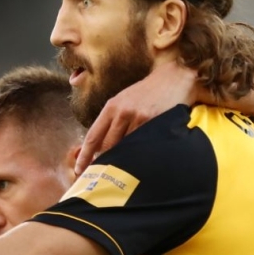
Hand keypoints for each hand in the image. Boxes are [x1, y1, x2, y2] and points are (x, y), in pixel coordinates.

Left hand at [74, 60, 198, 174]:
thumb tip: (101, 146)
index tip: (79, 169)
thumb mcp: (125, 101)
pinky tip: (141, 159)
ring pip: (125, 147)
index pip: (93, 136)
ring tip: (124, 171)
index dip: (85, 156)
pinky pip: (142, 144)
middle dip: (104, 161)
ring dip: (123, 160)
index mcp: (111, 107)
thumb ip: (113, 121)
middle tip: (103, 176)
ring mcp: (138, 117)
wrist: (174, 78)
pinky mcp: (153, 122)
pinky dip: (139, 153)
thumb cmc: (148, 92)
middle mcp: (122, 112)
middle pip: (107, 145)